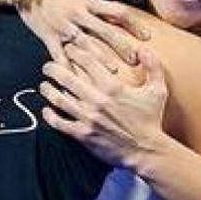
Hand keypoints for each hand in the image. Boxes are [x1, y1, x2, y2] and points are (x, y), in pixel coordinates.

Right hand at [21, 0, 148, 65]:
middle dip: (122, 46)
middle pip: (105, 32)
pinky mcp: (49, 37)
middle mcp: (78, 15)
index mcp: (88, 1)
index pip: (117, 12)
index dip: (133, 24)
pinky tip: (77, 79)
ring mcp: (63, 27)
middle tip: (136, 59)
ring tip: (114, 71)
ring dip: (101, 59)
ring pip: (85, 45)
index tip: (147, 36)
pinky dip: (67, 68)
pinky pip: (59, 55)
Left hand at [39, 40, 167, 168]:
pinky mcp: (83, 134)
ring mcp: (88, 118)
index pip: (87, 61)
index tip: (68, 48)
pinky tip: (46, 111)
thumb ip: (152, 66)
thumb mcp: (157, 90)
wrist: (146, 151)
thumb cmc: (151, 120)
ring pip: (59, 99)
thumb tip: (143, 49)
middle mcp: (97, 100)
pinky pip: (60, 123)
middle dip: (54, 68)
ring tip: (43, 85)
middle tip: (47, 65)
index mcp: (113, 86)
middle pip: (67, 78)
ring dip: (48, 90)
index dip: (74, 51)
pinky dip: (50, 116)